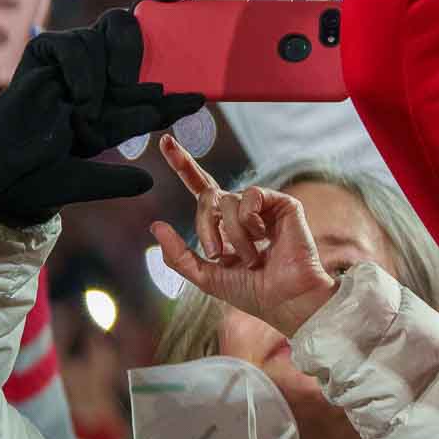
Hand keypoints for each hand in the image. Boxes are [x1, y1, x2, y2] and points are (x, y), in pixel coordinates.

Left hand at [150, 135, 338, 337]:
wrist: (283, 297)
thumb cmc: (251, 291)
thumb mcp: (204, 276)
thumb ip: (178, 256)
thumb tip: (155, 226)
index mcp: (224, 225)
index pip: (201, 187)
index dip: (184, 164)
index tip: (167, 141)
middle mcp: (242, 211)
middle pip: (207, 195)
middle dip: (204, 225)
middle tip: (215, 253)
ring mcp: (263, 206)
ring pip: (228, 201)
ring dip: (233, 235)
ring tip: (252, 256)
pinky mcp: (282, 203)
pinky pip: (251, 196)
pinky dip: (250, 220)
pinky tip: (265, 236)